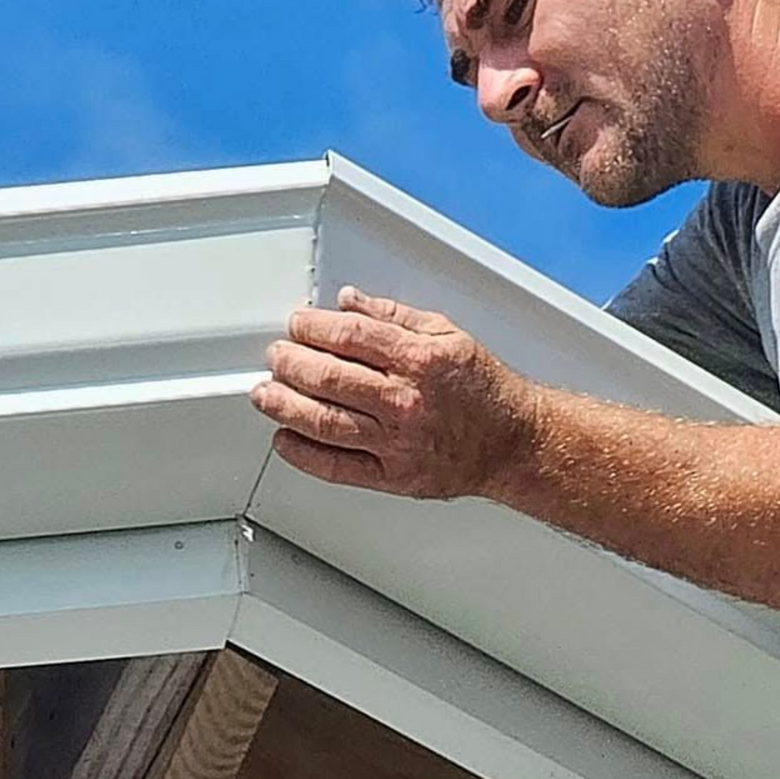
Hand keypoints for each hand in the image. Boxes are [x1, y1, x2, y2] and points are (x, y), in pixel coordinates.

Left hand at [250, 286, 540, 500]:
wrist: (513, 442)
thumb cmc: (483, 389)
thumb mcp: (447, 334)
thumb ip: (394, 316)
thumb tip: (349, 302)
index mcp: (420, 360)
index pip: (350, 336)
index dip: (313, 327)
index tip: (298, 324)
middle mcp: (406, 401)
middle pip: (329, 378)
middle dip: (291, 363)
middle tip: (276, 356)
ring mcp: (397, 442)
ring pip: (324, 422)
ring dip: (285, 405)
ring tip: (266, 394)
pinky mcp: (393, 476)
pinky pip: (337, 467)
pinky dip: (303, 454)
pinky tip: (285, 439)